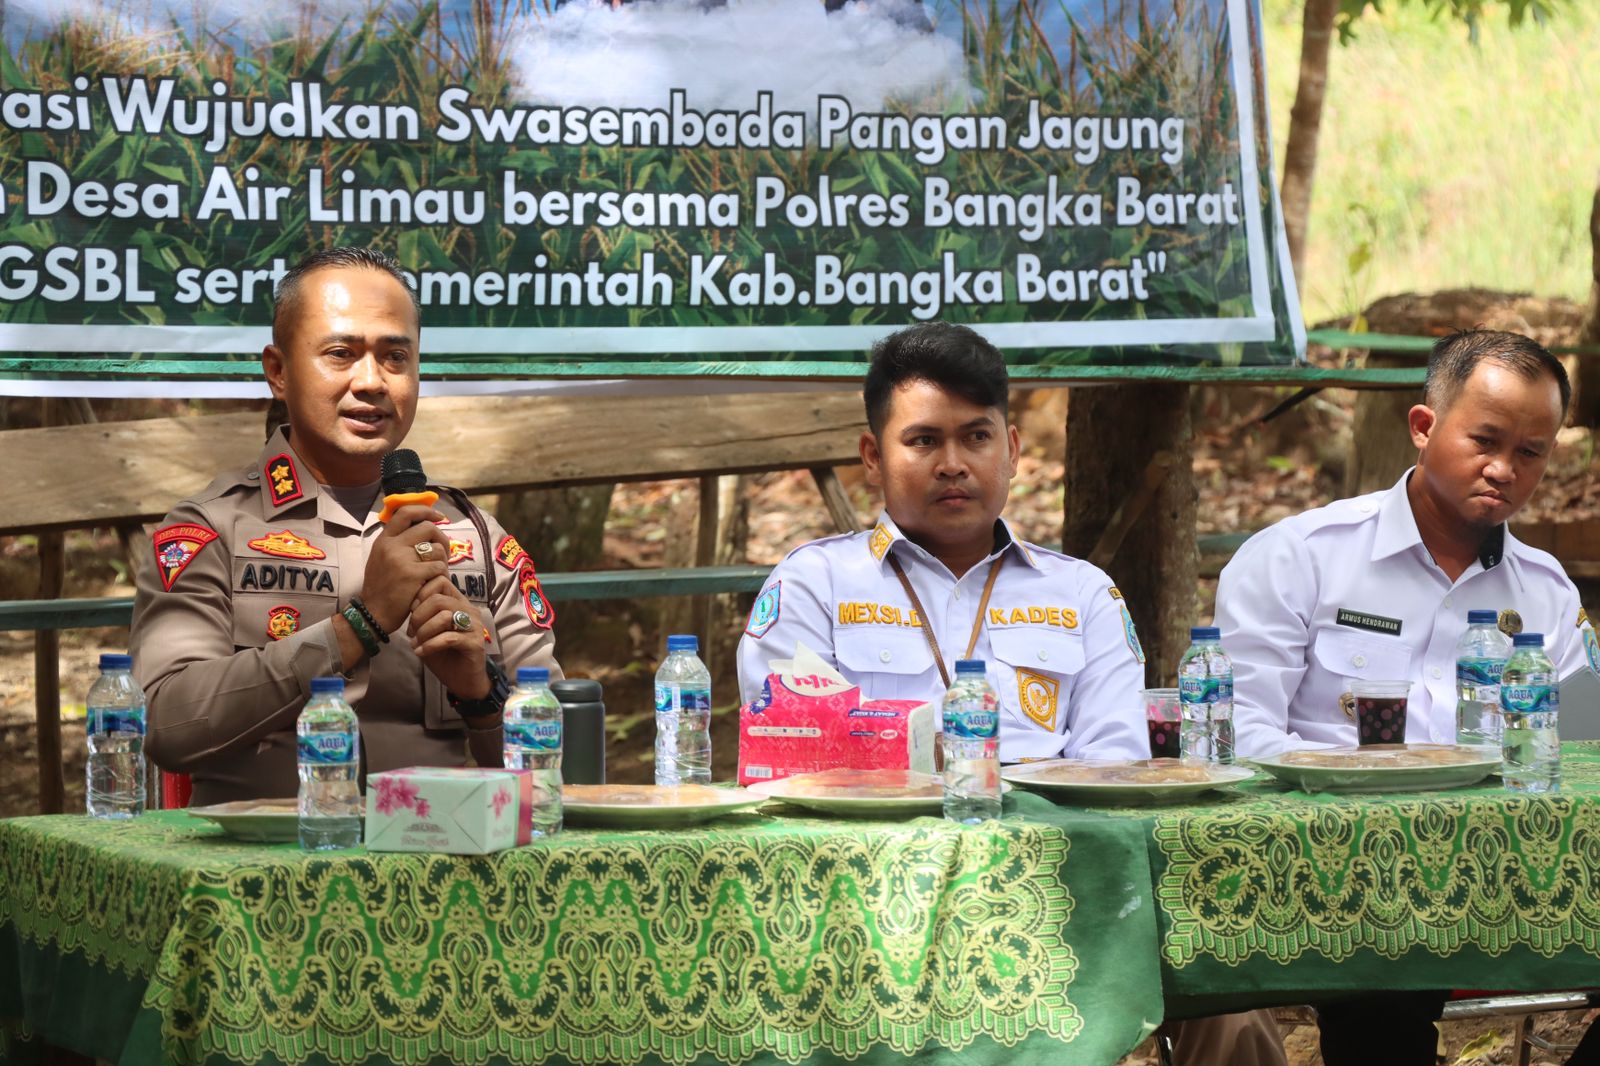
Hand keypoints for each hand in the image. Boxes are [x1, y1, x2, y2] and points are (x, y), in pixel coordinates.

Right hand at [361, 504, 450, 633]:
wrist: (373, 614)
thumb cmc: (381, 588)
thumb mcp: (381, 559)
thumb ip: (397, 543)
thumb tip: (422, 527)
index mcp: (384, 540)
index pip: (405, 512)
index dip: (426, 510)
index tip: (439, 516)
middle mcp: (392, 545)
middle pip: (427, 528)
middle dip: (442, 538)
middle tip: (445, 551)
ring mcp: (402, 559)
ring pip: (437, 549)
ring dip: (443, 560)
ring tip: (438, 571)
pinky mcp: (413, 574)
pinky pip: (439, 567)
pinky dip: (442, 575)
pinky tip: (435, 583)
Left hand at [407, 574, 488, 699]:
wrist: (463, 682)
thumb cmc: (444, 655)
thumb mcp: (429, 631)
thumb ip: (423, 615)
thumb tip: (410, 603)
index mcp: (458, 602)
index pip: (440, 581)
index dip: (421, 594)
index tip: (412, 612)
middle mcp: (469, 610)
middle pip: (438, 599)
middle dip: (419, 616)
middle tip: (412, 632)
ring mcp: (474, 626)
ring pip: (444, 616)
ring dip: (424, 631)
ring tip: (417, 643)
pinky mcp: (475, 643)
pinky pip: (449, 638)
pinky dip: (430, 645)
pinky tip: (421, 652)